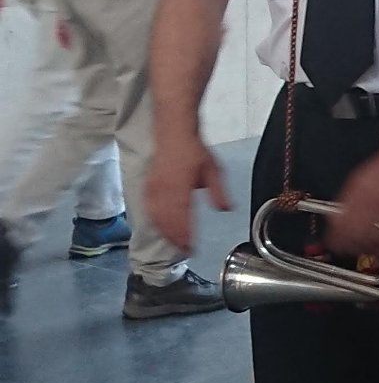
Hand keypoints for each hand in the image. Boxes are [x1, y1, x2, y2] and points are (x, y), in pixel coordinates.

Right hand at [146, 134, 230, 256]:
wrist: (174, 133)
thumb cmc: (194, 150)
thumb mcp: (214, 170)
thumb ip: (219, 192)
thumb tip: (225, 209)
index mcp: (181, 188)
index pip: (182, 220)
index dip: (186, 237)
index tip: (192, 248)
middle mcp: (165, 191)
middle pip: (167, 223)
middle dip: (176, 239)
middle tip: (185, 250)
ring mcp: (154, 189)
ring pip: (156, 218)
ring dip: (165, 233)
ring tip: (175, 243)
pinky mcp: (148, 186)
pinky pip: (149, 209)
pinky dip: (155, 222)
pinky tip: (160, 228)